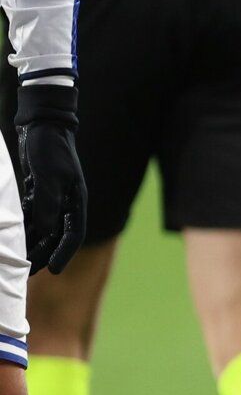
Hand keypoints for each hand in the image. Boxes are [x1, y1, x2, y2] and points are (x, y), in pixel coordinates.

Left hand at [14, 84, 86, 272]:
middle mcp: (65, 202)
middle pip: (55, 235)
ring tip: (16, 259)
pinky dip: (22, 227)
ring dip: (30, 243)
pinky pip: (31, 214)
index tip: (54, 271)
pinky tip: (11, 236)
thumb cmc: (49, 147)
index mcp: (75, 200)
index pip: (73, 234)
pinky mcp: (37, 190)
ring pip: (41, 227)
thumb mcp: (48, 174)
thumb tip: (45, 230)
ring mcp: (51, 196)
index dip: (64, 253)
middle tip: (28, 272)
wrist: (41, 123)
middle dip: (42, 254)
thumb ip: (47, 202)